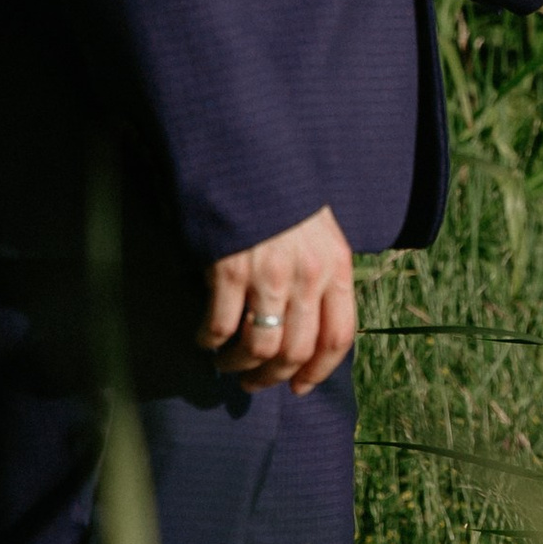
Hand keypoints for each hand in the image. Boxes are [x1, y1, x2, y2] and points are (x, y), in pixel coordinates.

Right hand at [201, 199, 355, 391]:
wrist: (245, 156)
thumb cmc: (281, 196)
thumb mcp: (319, 233)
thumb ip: (321, 276)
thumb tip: (309, 325)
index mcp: (337, 267)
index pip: (339, 337)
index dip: (319, 371)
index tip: (299, 387)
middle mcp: (308, 276)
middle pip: (297, 351)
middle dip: (273, 377)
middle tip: (253, 382)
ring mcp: (269, 275)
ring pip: (260, 347)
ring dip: (240, 366)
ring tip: (226, 365)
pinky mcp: (229, 270)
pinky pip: (220, 325)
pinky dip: (210, 341)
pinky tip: (203, 339)